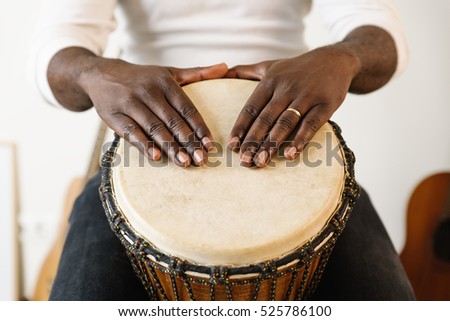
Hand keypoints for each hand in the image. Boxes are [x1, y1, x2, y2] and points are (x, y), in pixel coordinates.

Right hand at [79, 58, 227, 166]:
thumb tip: (226, 67)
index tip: (210, 144)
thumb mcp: (169, 72)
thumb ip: (197, 73)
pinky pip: (131, 132)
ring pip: (154, 128)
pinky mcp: (113, 115)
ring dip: (171, 147)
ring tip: (185, 162)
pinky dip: (144, 145)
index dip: (199, 127)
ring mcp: (130, 103)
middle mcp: (148, 91)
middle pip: (172, 120)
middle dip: (188, 142)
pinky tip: (157, 157)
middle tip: (201, 160)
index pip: (186, 108)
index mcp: (165, 82)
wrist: (100, 74)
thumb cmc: (142, 78)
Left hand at [226, 45, 359, 166]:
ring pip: (285, 123)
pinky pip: (311, 124)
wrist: (335, 60)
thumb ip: (245, 71)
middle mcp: (286, 88)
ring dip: (272, 144)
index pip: (251, 107)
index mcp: (270, 81)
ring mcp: (306, 96)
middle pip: (265, 118)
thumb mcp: (270, 65)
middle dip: (253, 141)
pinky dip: (300, 139)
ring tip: (261, 162)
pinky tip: (290, 154)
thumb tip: (220, 72)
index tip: (232, 146)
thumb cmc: (297, 68)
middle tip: (243, 161)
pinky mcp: (326, 104)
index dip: (241, 127)